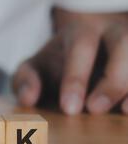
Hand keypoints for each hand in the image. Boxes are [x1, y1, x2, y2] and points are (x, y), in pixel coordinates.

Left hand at [13, 8, 127, 114]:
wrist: (87, 42)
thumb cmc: (57, 61)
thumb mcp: (35, 66)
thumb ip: (25, 79)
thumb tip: (28, 98)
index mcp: (82, 31)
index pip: (81, 48)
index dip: (76, 79)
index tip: (69, 108)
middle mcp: (115, 32)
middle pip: (124, 44)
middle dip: (112, 79)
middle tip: (95, 109)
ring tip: (126, 111)